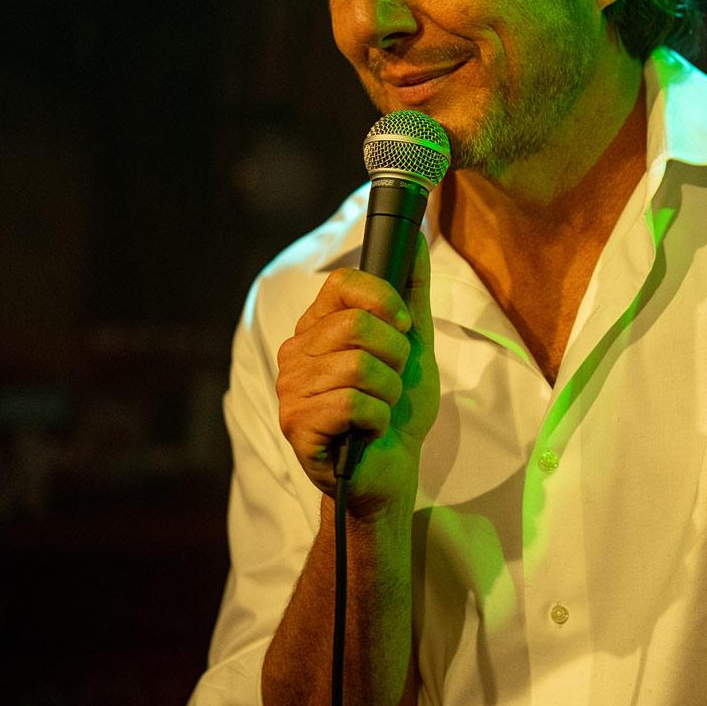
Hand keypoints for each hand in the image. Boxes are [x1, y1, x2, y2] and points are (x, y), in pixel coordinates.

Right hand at [274, 233, 438, 513]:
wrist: (392, 469)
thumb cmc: (397, 409)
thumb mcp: (414, 345)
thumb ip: (412, 292)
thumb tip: (416, 236)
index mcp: (317, 327)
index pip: (343, 284)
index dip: (383, 300)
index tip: (403, 328)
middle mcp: (296, 353)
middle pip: (357, 326)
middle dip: (394, 358)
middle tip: (391, 383)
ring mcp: (290, 389)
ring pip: (359, 367)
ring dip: (388, 394)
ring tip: (380, 409)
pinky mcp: (296, 424)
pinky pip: (352, 404)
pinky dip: (377, 419)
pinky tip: (368, 430)